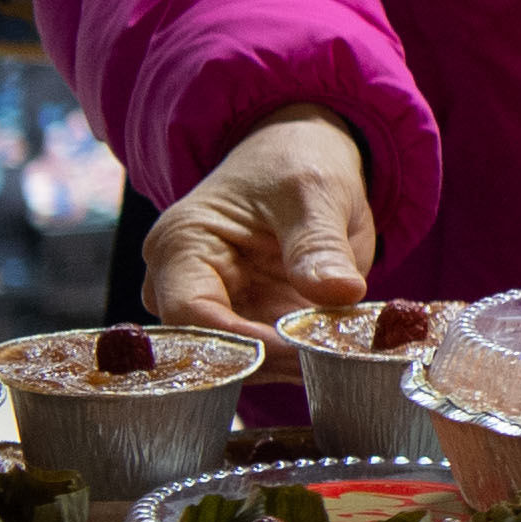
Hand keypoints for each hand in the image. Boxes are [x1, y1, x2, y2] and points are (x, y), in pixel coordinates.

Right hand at [144, 109, 376, 350]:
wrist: (300, 156)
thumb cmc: (294, 164)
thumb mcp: (314, 193)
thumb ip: (320, 244)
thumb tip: (340, 293)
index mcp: (181, 245)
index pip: (191, 314)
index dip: (242, 342)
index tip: (298, 353)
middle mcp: (180, 283)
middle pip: (210, 346)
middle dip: (268, 361)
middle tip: (329, 362)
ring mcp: (212, 306)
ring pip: (239, 358)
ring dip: (287, 365)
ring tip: (339, 357)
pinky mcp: (246, 320)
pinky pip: (267, 354)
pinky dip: (299, 358)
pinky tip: (335, 354)